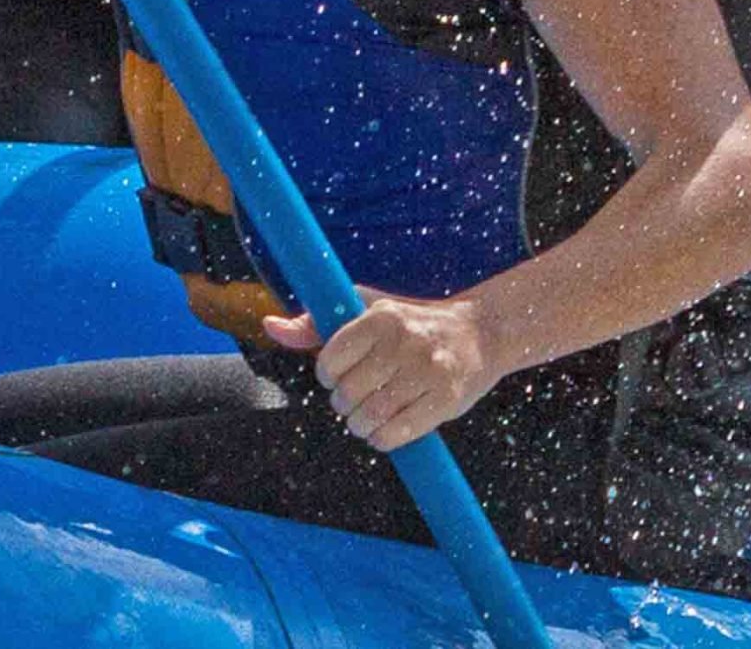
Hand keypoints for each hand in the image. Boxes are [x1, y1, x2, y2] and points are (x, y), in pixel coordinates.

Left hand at [264, 288, 502, 451]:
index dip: (328, 375)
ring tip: (368, 416)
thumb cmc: (412, 323)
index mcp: (383, 317)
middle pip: (348, 393)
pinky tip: (386, 429)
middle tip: (356, 398)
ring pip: (370, 417)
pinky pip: (396, 434)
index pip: (331, 359)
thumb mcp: (367, 312)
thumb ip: (317, 323)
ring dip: (361, 425)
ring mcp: (428, 371)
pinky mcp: (446, 399)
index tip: (339, 374)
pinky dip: (382, 439)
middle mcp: (406, 341)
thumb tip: (271, 325)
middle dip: (345, 403)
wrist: (480, 334)